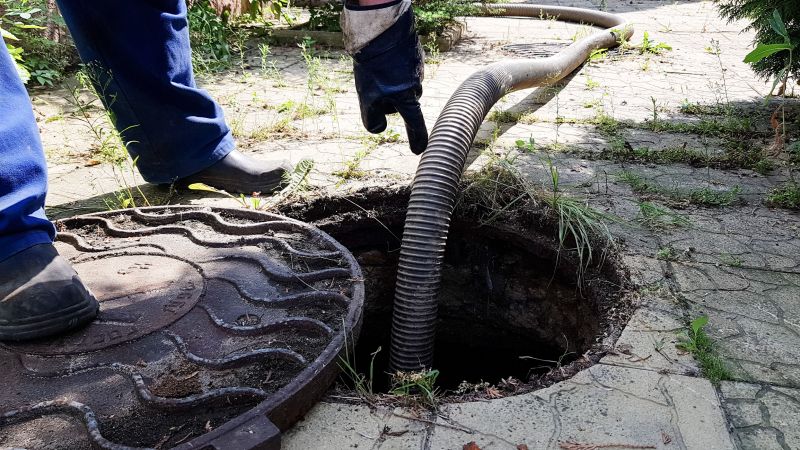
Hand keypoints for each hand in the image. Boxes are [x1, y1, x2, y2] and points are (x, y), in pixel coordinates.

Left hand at [342, 0, 427, 154]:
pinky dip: (392, 67)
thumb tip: (378, 129)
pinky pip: (401, 67)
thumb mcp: (367, 98)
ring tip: (374, 69)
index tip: (419, 150)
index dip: (417, 138)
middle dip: (389, 99)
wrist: (380, 31)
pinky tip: (381, 59)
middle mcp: (416, 85)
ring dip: (389, 81)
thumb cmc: (374, 67)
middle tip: (372, 85)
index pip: (415, 124)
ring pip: (401, 83)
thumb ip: (372, 118)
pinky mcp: (413, 54)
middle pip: (403, 101)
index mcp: (408, 98)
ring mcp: (417, 68)